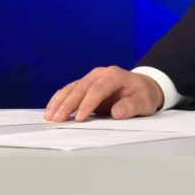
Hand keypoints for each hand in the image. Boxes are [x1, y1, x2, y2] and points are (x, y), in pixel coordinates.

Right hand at [44, 66, 163, 122]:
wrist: (143, 87)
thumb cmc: (143, 95)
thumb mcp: (144, 102)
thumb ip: (131, 107)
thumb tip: (117, 112)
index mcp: (114, 75)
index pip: (98, 90)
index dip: (87, 104)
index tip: (79, 119)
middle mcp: (100, 74)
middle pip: (81, 88)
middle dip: (68, 105)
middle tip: (57, 120)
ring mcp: (91, 78)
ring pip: (71, 88)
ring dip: (59, 102)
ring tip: (49, 117)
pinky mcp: (86, 85)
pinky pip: (70, 91)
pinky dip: (59, 100)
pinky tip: (51, 110)